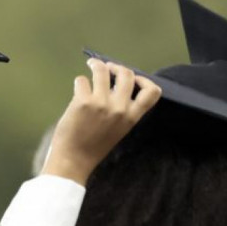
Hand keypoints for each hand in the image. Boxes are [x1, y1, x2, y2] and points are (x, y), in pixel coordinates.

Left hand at [42, 58, 161, 184]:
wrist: (74, 160)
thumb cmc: (94, 146)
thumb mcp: (118, 129)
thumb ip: (122, 109)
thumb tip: (116, 84)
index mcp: (132, 116)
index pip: (152, 92)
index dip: (144, 80)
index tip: (134, 77)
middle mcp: (120, 108)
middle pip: (126, 74)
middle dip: (117, 67)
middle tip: (107, 68)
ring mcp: (101, 103)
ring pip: (102, 71)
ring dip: (96, 65)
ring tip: (91, 65)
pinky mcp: (83, 102)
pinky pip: (82, 80)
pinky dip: (80, 82)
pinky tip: (78, 89)